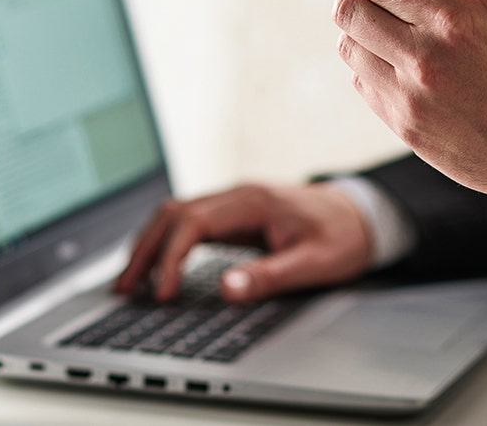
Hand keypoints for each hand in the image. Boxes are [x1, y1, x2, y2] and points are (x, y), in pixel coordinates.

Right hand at [114, 182, 372, 302]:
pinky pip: (188, 221)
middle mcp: (237, 194)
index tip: (161, 292)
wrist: (362, 213)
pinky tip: (157, 265)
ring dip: (149, 244)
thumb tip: (226, 289)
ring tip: (130, 281)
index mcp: (253, 201)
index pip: (193, 223)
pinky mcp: (233, 212)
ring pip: (176, 213)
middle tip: (124, 288)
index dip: (170, 258)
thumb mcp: (315, 262)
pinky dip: (166, 241)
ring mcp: (233, 200)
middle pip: (174, 213)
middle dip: (145, 250)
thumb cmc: (342, 236)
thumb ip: (270, 275)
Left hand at [331, 0, 486, 218]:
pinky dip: (369, 60)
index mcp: (458, 23)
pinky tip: (393, 53)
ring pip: (350, 47)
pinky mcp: (406, 128)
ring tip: (377, 14)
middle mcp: (425, 62)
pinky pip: (363, 82)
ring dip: (356, 25)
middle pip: (349, 11)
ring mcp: (411, 100)